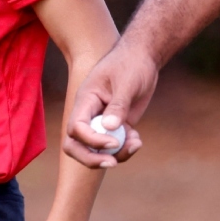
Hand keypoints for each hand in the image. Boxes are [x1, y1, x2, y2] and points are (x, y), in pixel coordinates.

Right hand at [63, 37, 159, 167]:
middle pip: (76, 145)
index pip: (76, 128)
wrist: (143, 58)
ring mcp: (102, 122)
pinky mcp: (117, 127)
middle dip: (91, 159)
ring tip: (136, 144)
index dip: (91, 141)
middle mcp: (90, 114)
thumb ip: (118, 105)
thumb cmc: (132, 64)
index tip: (114, 143)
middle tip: (112, 163)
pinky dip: (126, 148)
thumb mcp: (127, 82)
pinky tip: (138, 140)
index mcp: (85, 100)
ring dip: (115, 155)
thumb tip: (109, 128)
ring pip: (96, 150)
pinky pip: (115, 146)